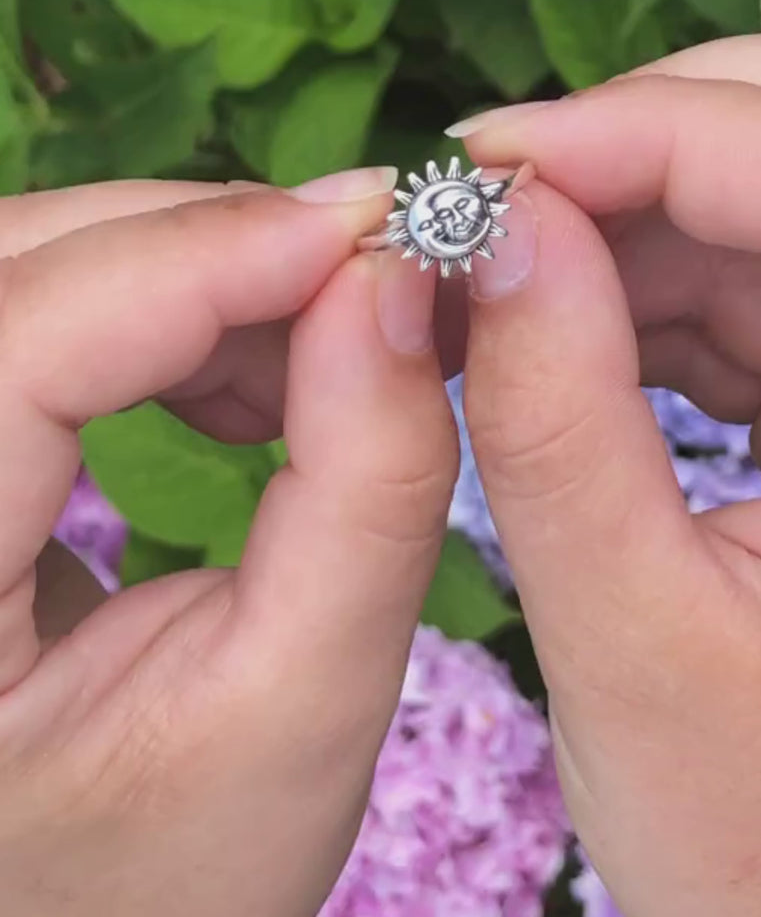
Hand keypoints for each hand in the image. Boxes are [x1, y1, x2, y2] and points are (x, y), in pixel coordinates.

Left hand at [0, 175, 458, 915]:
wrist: (77, 916)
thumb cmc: (172, 868)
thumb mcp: (304, 701)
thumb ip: (369, 487)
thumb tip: (399, 288)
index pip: (12, 349)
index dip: (203, 260)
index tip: (378, 234)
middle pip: (7, 274)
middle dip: (206, 251)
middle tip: (372, 284)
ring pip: (23, 275)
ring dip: (192, 279)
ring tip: (318, 362)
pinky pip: (33, 321)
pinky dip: (159, 315)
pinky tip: (239, 386)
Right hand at [456, 34, 760, 916]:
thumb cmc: (754, 837)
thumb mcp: (625, 643)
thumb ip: (553, 420)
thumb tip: (496, 228)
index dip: (663, 133)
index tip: (495, 159)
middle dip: (677, 122)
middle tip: (513, 181)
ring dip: (654, 196)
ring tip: (513, 260)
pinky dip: (662, 266)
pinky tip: (565, 316)